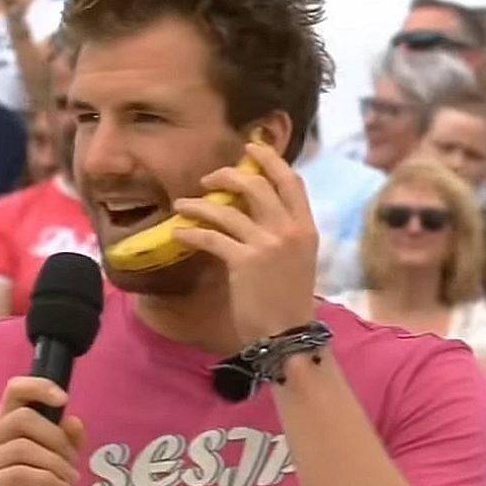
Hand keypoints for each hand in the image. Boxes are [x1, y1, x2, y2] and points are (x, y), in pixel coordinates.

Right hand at [0, 377, 86, 485]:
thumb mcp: (63, 465)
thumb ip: (68, 441)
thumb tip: (72, 420)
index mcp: (5, 426)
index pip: (14, 390)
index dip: (39, 387)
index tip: (64, 399)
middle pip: (23, 417)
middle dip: (57, 438)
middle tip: (73, 461)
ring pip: (23, 447)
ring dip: (56, 463)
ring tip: (69, 479)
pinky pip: (19, 473)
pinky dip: (47, 479)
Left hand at [172, 141, 318, 350]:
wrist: (289, 336)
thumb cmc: (290, 301)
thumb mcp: (299, 260)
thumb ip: (285, 232)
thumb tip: (258, 210)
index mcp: (306, 228)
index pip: (292, 181)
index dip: (270, 160)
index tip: (251, 149)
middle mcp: (289, 230)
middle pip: (256, 185)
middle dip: (228, 175)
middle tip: (208, 178)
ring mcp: (267, 244)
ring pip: (228, 209)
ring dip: (200, 203)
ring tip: (182, 205)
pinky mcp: (243, 262)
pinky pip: (211, 236)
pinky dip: (191, 231)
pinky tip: (178, 232)